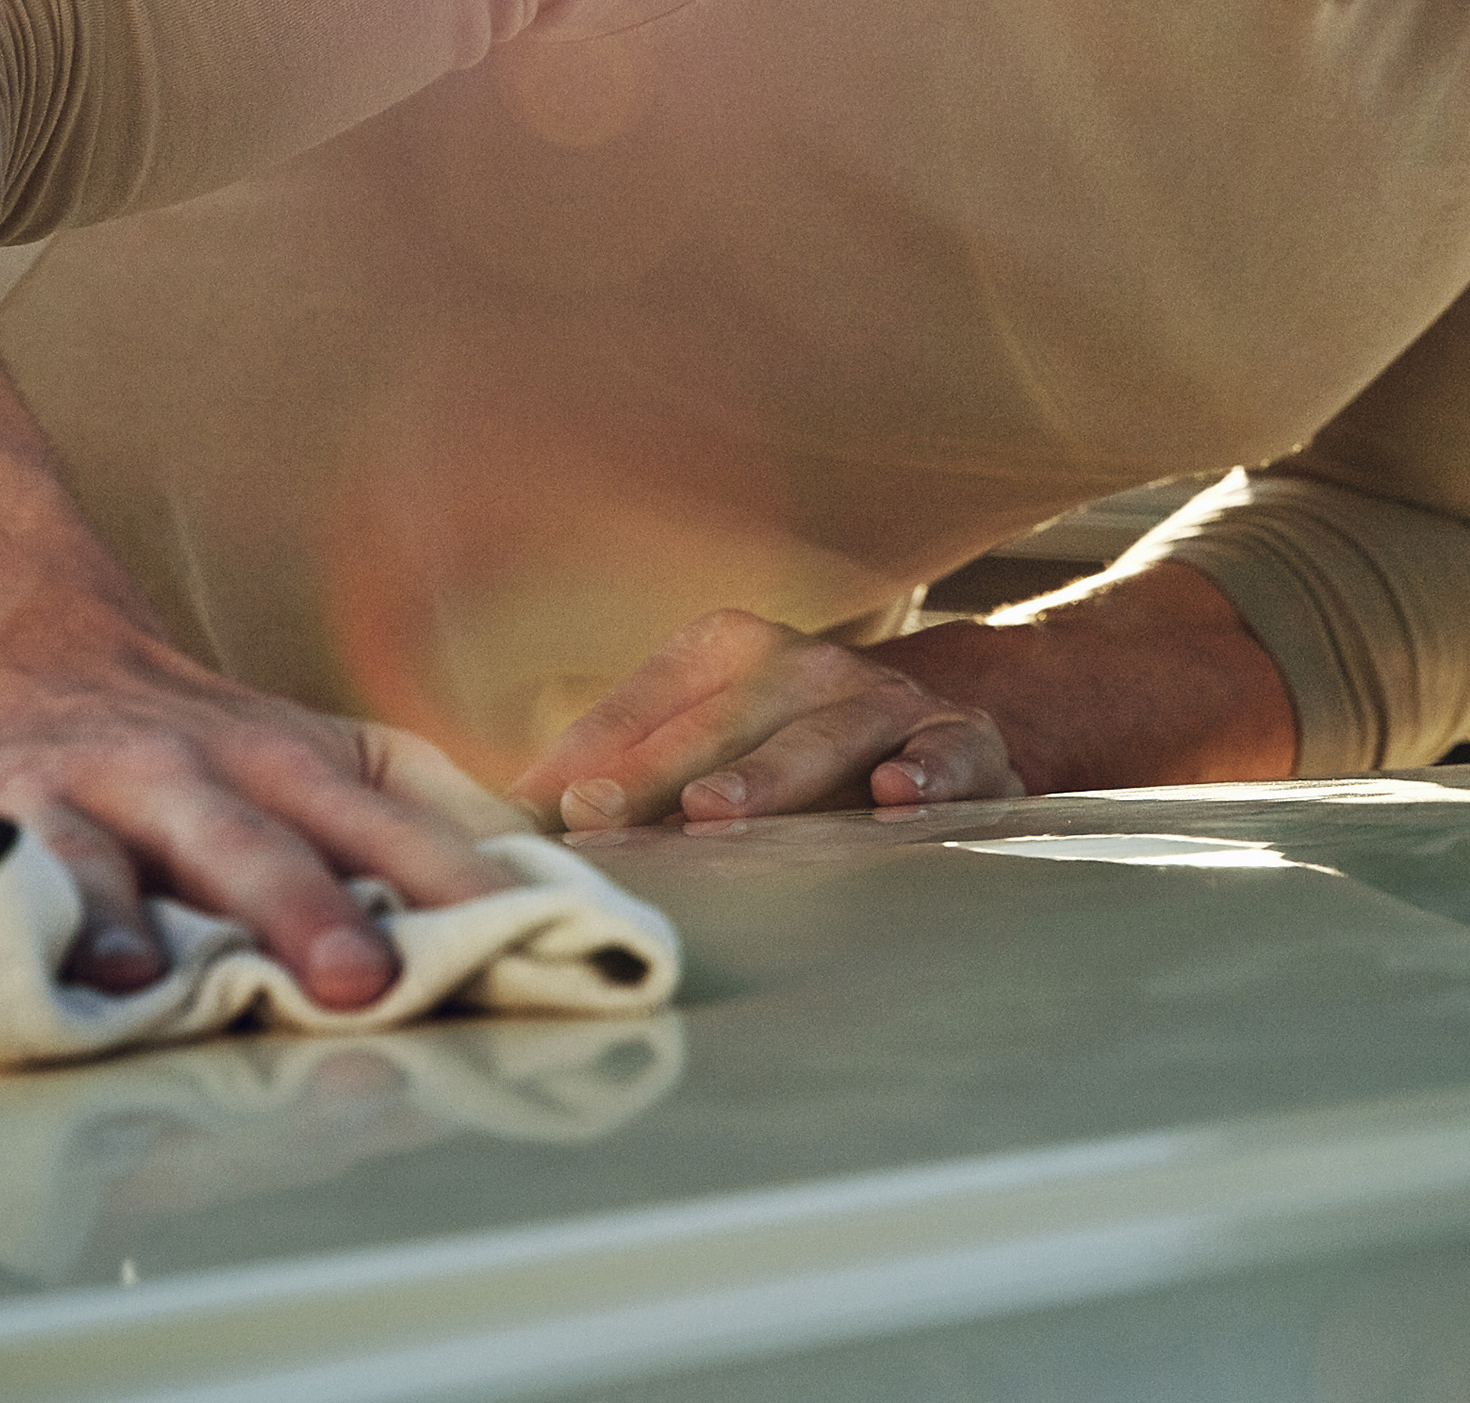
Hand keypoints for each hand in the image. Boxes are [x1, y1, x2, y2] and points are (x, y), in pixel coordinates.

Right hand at [0, 634, 519, 1005]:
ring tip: (132, 987)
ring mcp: (45, 798)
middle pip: (240, 839)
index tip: (507, 936)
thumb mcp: (305, 746)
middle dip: (297, 908)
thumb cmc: (177, 736)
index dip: (442, 878)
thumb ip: (418, 810)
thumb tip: (552, 882)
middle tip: (354, 983)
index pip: (376, 817)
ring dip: (108, 922)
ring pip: (81, 862)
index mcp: (269, 758)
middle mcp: (162, 770)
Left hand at [506, 608, 1023, 830]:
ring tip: (716, 813)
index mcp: (732, 650)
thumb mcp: (708, 745)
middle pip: (724, 718)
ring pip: (824, 734)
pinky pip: (948, 753)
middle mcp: (807, 664)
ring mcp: (885, 699)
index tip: (542, 806)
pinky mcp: (963, 741)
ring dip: (770, 775)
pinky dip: (928, 771)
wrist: (938, 731)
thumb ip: (619, 774)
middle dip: (658, 772)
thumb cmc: (792, 752)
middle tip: (600, 816)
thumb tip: (507, 818)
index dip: (593, 753)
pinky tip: (896, 796)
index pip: (651, 699)